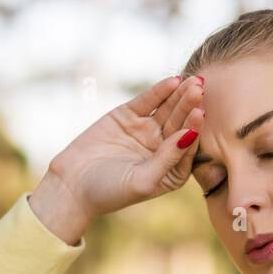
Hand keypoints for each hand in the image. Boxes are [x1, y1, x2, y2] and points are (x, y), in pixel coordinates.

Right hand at [32, 75, 206, 238]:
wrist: (72, 185)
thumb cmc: (109, 192)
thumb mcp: (142, 180)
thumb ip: (168, 159)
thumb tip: (190, 135)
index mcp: (172, 169)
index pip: (187, 145)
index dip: (194, 128)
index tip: (201, 113)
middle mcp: (164, 148)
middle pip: (180, 123)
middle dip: (189, 106)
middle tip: (199, 88)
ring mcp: (147, 130)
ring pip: (167, 109)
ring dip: (179, 95)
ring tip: (191, 81)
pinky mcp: (129, 116)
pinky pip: (148, 101)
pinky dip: (159, 91)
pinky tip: (173, 81)